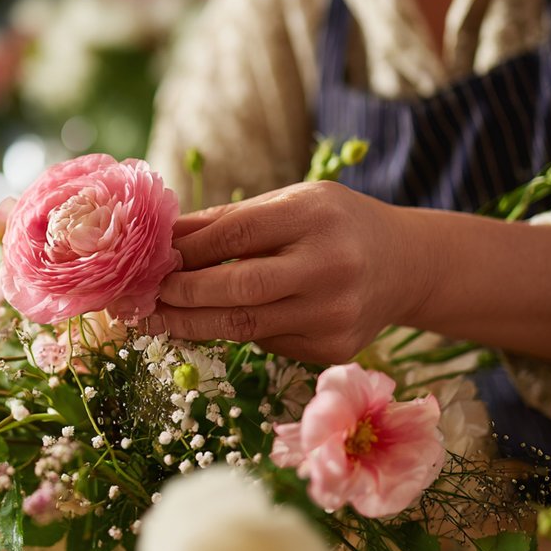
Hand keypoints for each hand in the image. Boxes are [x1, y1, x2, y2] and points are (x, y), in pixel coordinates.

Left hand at [145, 181, 425, 363]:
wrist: (406, 266)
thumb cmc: (335, 225)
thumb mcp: (292, 202)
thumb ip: (230, 220)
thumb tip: (164, 238)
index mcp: (316, 217)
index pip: (237, 235)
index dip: (188, 251)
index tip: (150, 260)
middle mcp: (330, 268)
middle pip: (239, 290)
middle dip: (183, 296)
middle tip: (144, 299)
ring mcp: (334, 315)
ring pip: (246, 327)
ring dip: (193, 324)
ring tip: (157, 319)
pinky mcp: (333, 349)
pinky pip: (267, 342)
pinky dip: (236, 332)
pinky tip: (211, 323)